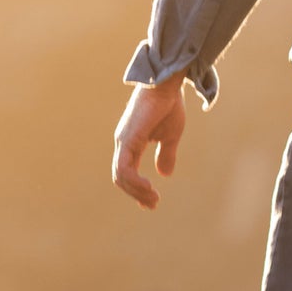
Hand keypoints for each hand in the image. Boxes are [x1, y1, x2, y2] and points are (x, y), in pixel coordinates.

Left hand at [112, 75, 186, 211]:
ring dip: (136, 192)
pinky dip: (134, 182)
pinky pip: (125, 169)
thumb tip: (164, 174)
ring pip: (121, 176)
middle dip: (136, 194)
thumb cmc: (169, 105)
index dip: (137, 189)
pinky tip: (148, 188)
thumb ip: (166, 154)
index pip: (128, 171)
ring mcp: (123, 141)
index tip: (150, 202)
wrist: (167, 85)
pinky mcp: (127, 140)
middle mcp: (123, 143)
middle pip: (121, 177)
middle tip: (153, 205)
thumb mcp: (170, 135)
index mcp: (132, 143)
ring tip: (153, 199)